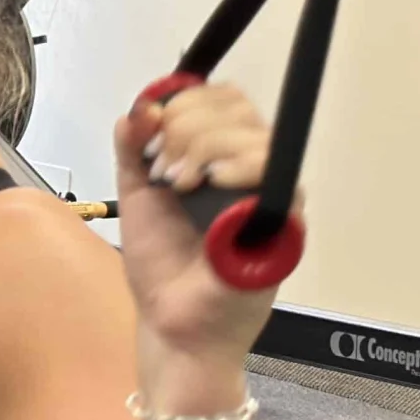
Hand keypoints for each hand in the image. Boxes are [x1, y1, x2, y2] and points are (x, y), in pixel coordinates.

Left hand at [110, 82, 286, 368]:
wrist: (172, 320)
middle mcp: (251, 168)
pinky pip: (277, 172)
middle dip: (188, 126)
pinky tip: (209, 183)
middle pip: (237, 108)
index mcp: (220, 156)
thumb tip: (141, 106)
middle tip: (163, 169)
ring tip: (178, 183)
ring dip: (205, 146)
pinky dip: (239, 165)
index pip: (221, 99)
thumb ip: (133, 146)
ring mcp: (271, 192)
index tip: (152, 136)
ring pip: (254, 134)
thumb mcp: (136, 192)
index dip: (185, 103)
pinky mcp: (285, 220)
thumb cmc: (161, 262)